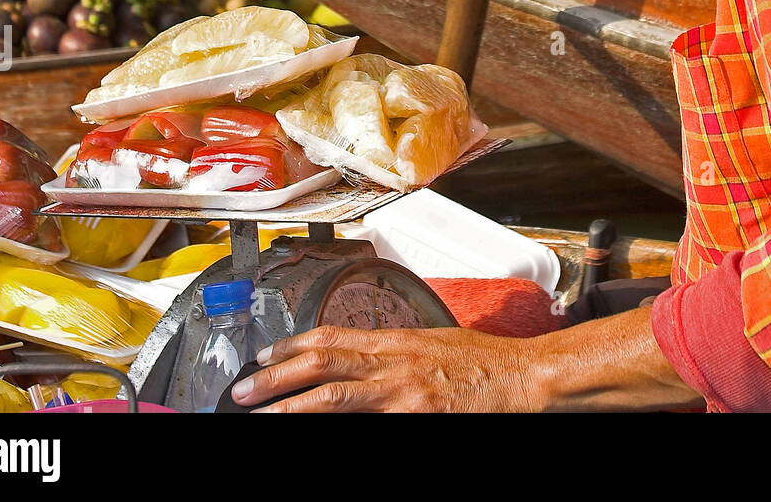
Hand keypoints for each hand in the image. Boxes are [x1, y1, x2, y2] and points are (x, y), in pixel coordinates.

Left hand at [230, 324, 541, 412]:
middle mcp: (395, 364)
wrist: (527, 379)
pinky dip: (334, 427)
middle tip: (243, 390)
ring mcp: (403, 395)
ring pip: (334, 398)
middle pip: (323, 365)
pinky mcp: (416, 419)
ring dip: (290, 405)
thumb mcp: (436, 344)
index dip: (293, 347)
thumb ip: (399, 353)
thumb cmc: (488, 365)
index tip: (266, 356)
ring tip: (259, 414)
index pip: (332, 339)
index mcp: (398, 341)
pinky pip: (364, 424)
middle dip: (277, 378)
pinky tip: (312, 431)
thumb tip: (366, 361)